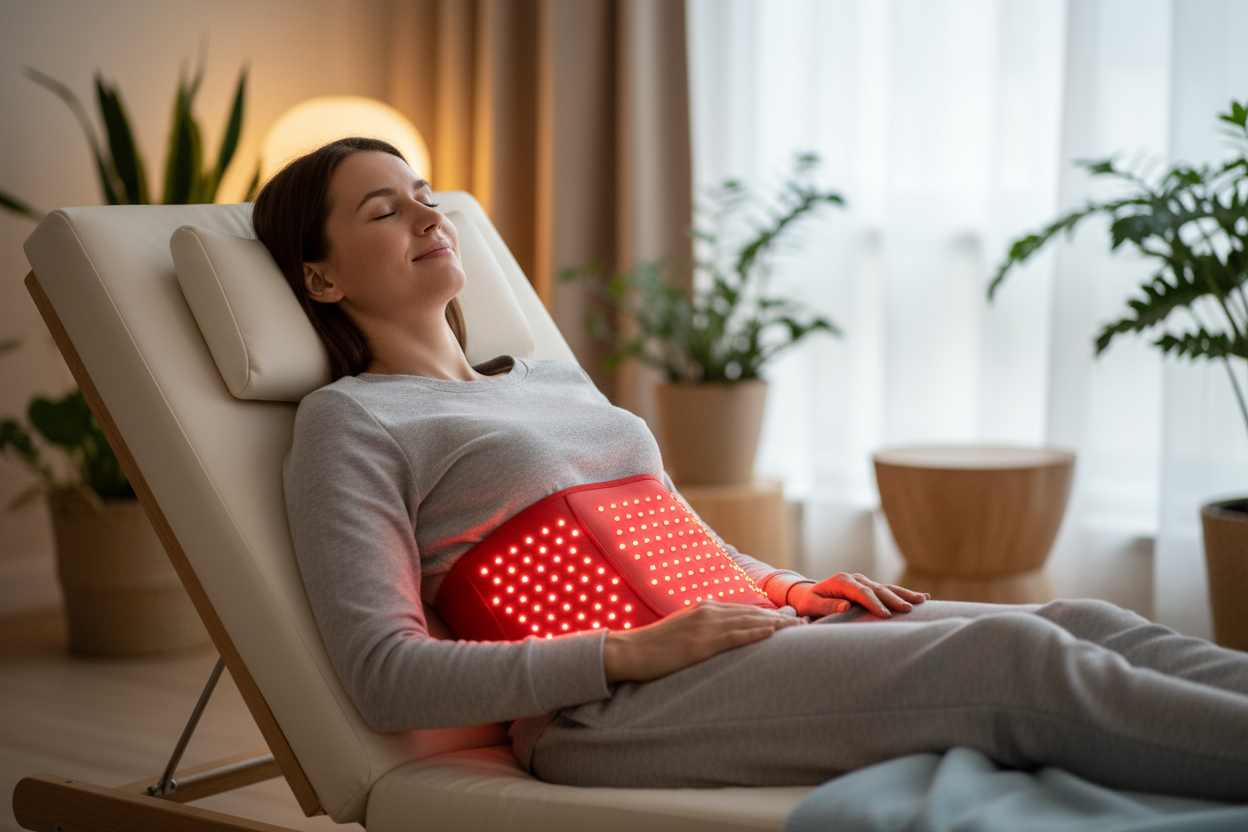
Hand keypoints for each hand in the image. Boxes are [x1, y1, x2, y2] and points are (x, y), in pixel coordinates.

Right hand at [602, 601, 800, 683]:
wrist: (628, 652)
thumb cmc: (654, 648)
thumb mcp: (682, 633)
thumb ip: (703, 631)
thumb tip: (722, 640)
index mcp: (704, 609)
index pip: (744, 611)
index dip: (769, 615)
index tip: (790, 619)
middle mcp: (707, 612)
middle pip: (752, 614)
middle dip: (780, 618)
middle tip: (805, 622)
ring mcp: (704, 627)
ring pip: (748, 623)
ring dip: (776, 625)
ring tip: (798, 628)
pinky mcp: (700, 643)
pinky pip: (734, 637)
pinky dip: (756, 634)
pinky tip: (773, 634)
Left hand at [787, 573, 928, 617]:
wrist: (808, 594)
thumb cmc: (809, 603)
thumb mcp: (811, 605)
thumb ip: (826, 605)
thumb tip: (845, 606)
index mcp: (842, 581)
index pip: (862, 592)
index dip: (874, 603)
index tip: (886, 615)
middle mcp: (855, 579)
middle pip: (878, 588)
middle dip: (893, 599)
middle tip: (907, 610)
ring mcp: (864, 582)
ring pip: (887, 587)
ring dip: (905, 594)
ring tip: (923, 600)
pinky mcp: (870, 587)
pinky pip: (889, 590)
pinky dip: (904, 594)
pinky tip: (923, 598)